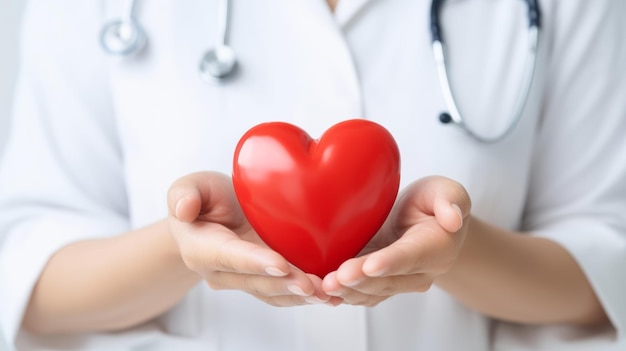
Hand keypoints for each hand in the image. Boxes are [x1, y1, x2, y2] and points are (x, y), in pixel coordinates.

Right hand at [167, 171, 335, 305]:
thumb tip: (183, 208)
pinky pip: (283, 294)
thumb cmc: (205, 198)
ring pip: (272, 293)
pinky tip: (329, 295)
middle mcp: (221, 272)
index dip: (254, 262)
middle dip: (285, 284)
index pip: (229, 257)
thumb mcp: (192, 186)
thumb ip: (184, 193)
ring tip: (328, 293)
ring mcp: (242, 281)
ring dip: (300, 296)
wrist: (215, 216)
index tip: (280, 264)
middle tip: (314, 285)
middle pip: (255, 281)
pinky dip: (306, 296)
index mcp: (201, 248)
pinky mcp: (262, 282)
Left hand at [322, 176, 470, 305]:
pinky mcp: (377, 284)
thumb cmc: (433, 201)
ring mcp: (397, 282)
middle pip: (387, 280)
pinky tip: (320, 292)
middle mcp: (418, 273)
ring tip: (323, 286)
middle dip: (361, 280)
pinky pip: (360, 294)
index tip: (371, 265)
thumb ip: (451, 199)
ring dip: (347, 291)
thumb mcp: (445, 190)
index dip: (391, 262)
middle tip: (336, 278)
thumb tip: (453, 218)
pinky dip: (341, 295)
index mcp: (437, 248)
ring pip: (371, 292)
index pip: (412, 256)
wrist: (423, 221)